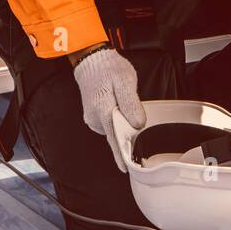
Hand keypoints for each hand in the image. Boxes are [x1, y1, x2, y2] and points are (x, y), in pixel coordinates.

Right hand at [72, 48, 144, 172]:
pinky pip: (110, 123)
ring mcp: (93, 118)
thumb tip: (138, 124)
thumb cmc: (109, 69)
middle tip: (133, 111)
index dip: (121, 154)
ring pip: (114, 128)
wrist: (92, 61)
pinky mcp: (94, 116)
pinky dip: (117, 118)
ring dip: (123, 122)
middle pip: (117, 134)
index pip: (114, 139)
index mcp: (104, 111)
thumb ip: (132, 104)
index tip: (126, 168)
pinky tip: (119, 105)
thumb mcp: (125, 82)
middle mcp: (96, 118)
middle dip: (128, 130)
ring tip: (124, 102)